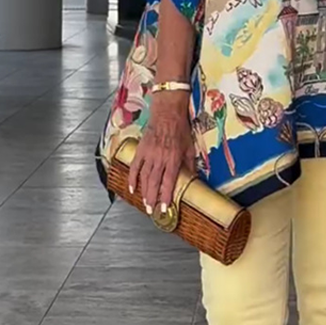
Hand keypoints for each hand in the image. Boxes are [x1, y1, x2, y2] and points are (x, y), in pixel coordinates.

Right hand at [127, 93, 194, 214]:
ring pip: (144, 177)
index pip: (169, 182)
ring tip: (144, 204)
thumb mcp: (190, 148)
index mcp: (174, 159)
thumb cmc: (180, 129)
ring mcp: (149, 155)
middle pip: (154, 183)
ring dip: (144, 192)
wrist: (167, 114)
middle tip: (151, 211)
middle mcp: (160, 159)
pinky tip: (131, 188)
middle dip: (153, 198)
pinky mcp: (141, 150)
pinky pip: (134, 167)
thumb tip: (194, 177)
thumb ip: (190, 164)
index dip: (166, 196)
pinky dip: (132, 178)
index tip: (165, 207)